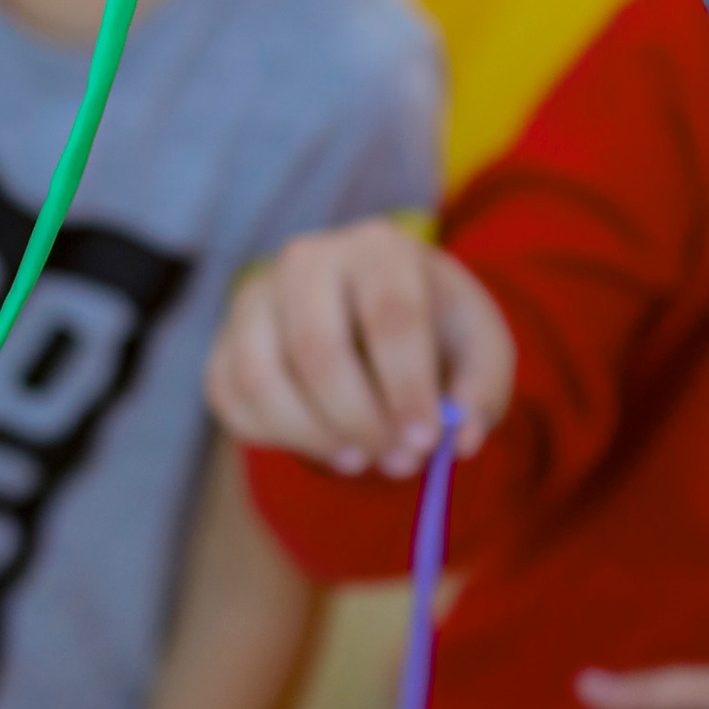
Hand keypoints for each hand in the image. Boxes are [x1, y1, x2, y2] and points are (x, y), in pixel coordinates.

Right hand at [207, 220, 513, 473]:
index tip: (425, 441)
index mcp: (380, 248)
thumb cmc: (434, 331)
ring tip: (359, 459)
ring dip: (314, 436)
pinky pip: (234, 399)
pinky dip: (277, 438)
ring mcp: (256, 296)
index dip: (406, 385)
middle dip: (359, 420)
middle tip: (395, 460)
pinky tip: (324, 443)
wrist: (377, 317)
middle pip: (317, 348)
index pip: (388, 315)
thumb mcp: (479, 351)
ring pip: (262, 378)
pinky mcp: (226, 340)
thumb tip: (462, 438)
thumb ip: (481, 392)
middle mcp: (308, 260)